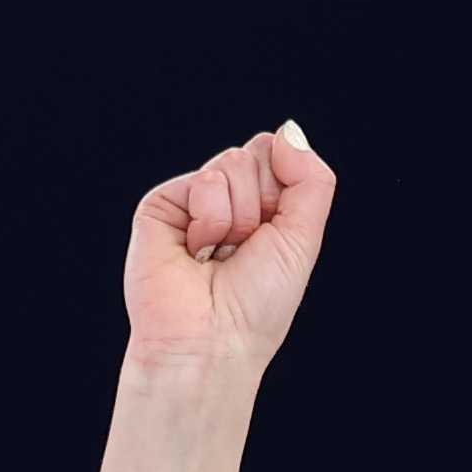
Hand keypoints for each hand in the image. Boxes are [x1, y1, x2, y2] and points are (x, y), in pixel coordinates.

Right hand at [122, 122, 333, 374]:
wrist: (211, 341)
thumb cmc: (256, 307)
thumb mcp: (304, 238)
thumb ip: (311, 178)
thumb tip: (288, 130)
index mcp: (262, 211)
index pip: (278, 156)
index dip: (285, 189)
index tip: (273, 235)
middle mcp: (227, 203)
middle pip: (255, 153)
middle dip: (261, 203)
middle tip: (244, 249)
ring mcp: (192, 203)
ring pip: (231, 162)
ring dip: (236, 216)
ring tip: (218, 256)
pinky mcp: (161, 206)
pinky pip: (202, 179)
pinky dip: (209, 218)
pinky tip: (195, 252)